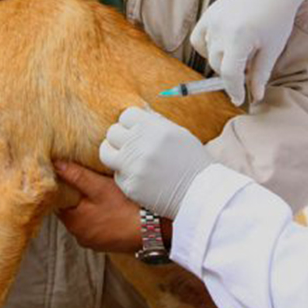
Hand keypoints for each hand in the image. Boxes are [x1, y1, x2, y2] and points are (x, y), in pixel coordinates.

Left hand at [53, 161, 141, 252]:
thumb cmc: (124, 208)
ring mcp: (94, 242)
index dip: (65, 188)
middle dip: (79, 198)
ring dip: (90, 208)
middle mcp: (80, 236)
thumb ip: (77, 176)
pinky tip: (112, 209)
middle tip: (91, 182)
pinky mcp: (106, 244)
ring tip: (103, 194)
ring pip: (85, 219)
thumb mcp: (99, 187)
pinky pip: (97, 227)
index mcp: (73, 222)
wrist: (152, 231)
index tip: (73, 177)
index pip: (59, 202)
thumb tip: (56, 165)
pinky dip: (101, 218)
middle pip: (72, 211)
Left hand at [99, 107, 213, 218]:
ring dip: (113, 152)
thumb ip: (155, 123)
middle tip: (128, 143)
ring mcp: (132, 166)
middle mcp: (140, 145)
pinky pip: (117, 175)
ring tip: (123, 156)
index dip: (130, 122)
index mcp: (153, 128)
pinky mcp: (129, 186)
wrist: (201, 192)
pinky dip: (126, 174)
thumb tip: (139, 114)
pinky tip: (140, 176)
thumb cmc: (192, 161)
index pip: (126, 115)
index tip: (134, 129)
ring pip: (106, 153)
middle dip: (120, 136)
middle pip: (113, 132)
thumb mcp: (178, 133)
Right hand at [190, 0, 305, 104]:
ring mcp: (212, 19)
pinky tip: (222, 47)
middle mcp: (221, 29)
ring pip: (208, 53)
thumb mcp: (272, 49)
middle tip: (247, 71)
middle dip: (231, 74)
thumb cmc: (278, 16)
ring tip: (240, 54)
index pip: (229, 74)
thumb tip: (255, 97)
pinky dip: (207, 47)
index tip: (239, 99)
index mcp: (239, 38)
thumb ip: (260, 74)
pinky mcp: (209, 13)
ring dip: (221, 60)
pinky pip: (198, 38)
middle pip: (218, 65)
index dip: (235, 90)